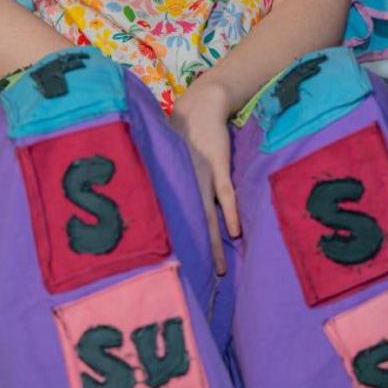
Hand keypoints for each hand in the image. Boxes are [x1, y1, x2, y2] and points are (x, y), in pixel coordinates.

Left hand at [167, 81, 239, 275]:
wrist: (201, 104)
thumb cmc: (178, 132)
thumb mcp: (164, 158)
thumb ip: (162, 180)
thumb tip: (152, 205)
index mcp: (170, 184)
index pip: (169, 221)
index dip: (172, 246)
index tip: (171, 273)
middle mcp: (184, 183)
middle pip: (189, 225)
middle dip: (195, 255)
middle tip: (198, 283)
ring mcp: (203, 176)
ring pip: (208, 216)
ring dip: (213, 243)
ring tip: (220, 269)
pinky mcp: (219, 166)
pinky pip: (226, 194)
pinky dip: (231, 213)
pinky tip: (235, 233)